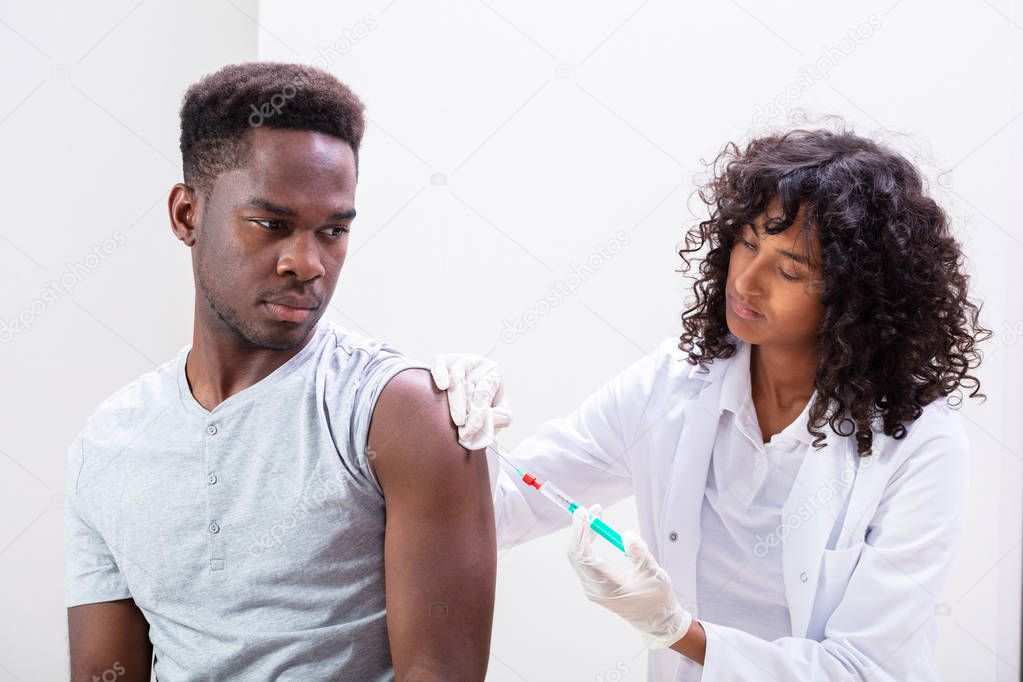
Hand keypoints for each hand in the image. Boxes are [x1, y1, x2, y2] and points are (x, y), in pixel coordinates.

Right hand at [431, 354, 512, 449]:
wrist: (470, 399)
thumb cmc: (486, 406)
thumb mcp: (500, 413)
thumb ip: (500, 417)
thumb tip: (484, 421)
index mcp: (494, 374)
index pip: (484, 393)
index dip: (477, 415)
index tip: (470, 432)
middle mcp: (478, 364)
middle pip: (469, 386)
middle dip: (465, 411)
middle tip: (463, 433)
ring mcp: (460, 361)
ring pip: (456, 379)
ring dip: (455, 402)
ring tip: (457, 422)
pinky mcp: (444, 360)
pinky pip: (440, 364)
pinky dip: (440, 374)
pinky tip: (443, 385)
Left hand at [567, 504, 692, 649]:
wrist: (658, 622)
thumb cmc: (658, 600)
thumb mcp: (654, 575)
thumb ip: (640, 554)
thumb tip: (626, 535)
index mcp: (605, 587)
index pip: (583, 556)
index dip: (582, 532)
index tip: (586, 513)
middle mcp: (594, 588)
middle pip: (576, 554)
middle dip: (581, 529)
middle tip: (591, 510)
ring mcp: (593, 588)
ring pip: (578, 557)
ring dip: (583, 535)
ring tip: (594, 516)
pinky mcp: (596, 586)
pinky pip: (584, 561)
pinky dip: (587, 544)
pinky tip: (594, 532)